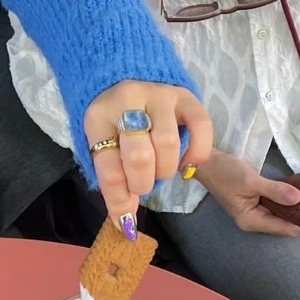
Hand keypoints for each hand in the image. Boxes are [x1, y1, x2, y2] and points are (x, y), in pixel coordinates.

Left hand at [83, 80, 212, 229]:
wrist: (125, 74)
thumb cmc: (113, 121)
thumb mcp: (103, 146)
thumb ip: (114, 182)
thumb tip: (127, 225)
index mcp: (97, 117)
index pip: (108, 167)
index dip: (118, 200)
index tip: (126, 219)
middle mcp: (127, 100)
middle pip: (139, 156)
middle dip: (143, 183)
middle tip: (142, 185)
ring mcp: (159, 95)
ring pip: (169, 143)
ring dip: (166, 169)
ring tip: (160, 169)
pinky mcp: (185, 95)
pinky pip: (201, 125)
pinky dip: (198, 151)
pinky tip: (188, 164)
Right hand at [198, 150, 299, 236]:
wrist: (205, 161)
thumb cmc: (224, 172)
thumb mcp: (250, 181)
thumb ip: (274, 190)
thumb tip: (298, 199)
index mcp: (250, 221)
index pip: (282, 228)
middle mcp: (252, 220)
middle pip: (282, 223)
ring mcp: (253, 211)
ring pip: (279, 213)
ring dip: (293, 207)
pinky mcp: (253, 201)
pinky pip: (274, 204)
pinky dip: (284, 200)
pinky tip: (298, 193)